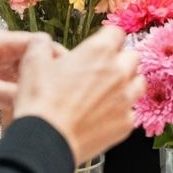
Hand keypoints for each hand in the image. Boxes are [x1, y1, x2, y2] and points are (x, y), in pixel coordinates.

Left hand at [0, 29, 62, 119]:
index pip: (39, 42)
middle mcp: (2, 46)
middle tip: (63, 92)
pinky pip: (17, 79)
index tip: (69, 76)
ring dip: (36, 84)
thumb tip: (36, 104)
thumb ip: (9, 95)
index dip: (56, 57)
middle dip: (48, 73)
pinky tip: (28, 106)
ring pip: (28, 68)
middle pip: (36, 55)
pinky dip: (24, 92)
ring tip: (48, 102)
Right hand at [12, 26, 144, 164]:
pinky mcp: (126, 123)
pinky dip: (120, 112)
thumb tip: (42, 41)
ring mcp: (125, 99)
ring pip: (139, 83)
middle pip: (132, 57)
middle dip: (119, 60)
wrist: (46, 140)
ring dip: (127, 84)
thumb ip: (41, 44)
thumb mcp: (33, 62)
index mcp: (99, 51)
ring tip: (109, 91)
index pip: (116, 32)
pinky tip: (104, 116)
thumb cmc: (42, 101)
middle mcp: (118, 72)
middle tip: (101, 70)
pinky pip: (131, 112)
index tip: (100, 45)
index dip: (107, 38)